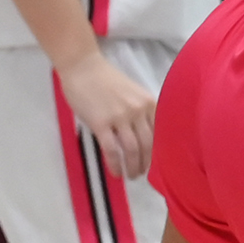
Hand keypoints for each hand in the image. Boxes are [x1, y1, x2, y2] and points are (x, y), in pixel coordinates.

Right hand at [58, 49, 160, 178]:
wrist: (83, 68)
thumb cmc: (106, 80)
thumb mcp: (133, 94)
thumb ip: (141, 112)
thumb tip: (145, 138)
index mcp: (149, 102)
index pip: (160, 133)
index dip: (160, 151)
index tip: (158, 163)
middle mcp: (138, 110)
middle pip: (148, 144)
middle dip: (147, 163)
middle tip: (142, 173)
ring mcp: (120, 117)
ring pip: (132, 149)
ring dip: (133, 166)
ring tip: (131, 175)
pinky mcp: (101, 123)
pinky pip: (112, 149)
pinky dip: (115, 164)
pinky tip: (116, 172)